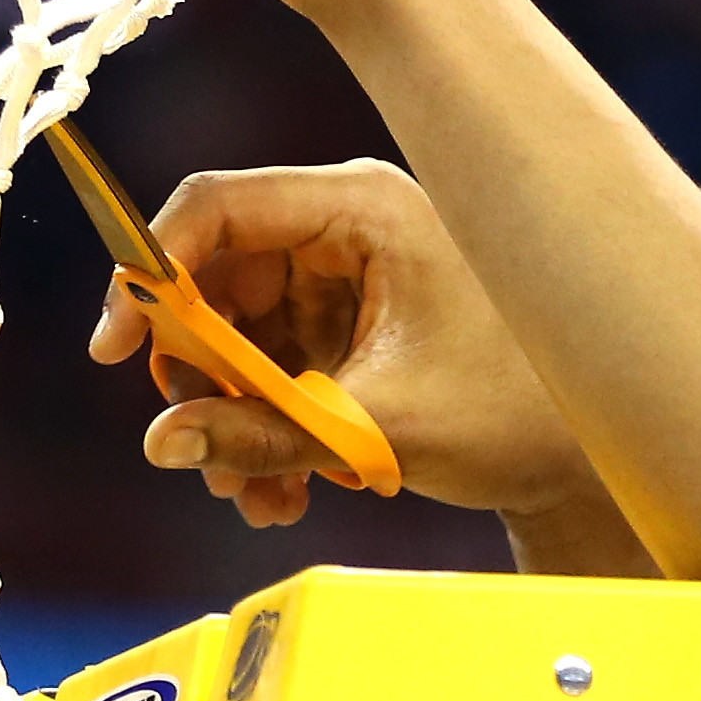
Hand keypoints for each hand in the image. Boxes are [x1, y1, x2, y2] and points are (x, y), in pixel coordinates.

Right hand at [87, 158, 619, 542]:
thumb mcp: (377, 427)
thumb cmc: (515, 416)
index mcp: (365, 207)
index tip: (117, 351)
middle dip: (199, 373)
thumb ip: (263, 432)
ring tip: (256, 493)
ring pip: (238, 333)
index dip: (152, 273)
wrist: (584, 464)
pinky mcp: (351, 328)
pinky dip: (264, 425)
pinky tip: (282, 490)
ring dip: (232, 416)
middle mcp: (350, 227)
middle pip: (217, 277)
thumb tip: (158, 443)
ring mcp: (350, 278)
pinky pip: (271, 364)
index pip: (220, 208)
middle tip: (198, 445)